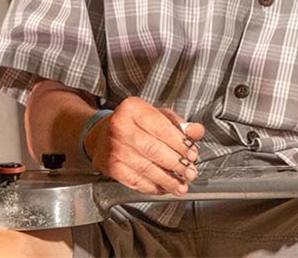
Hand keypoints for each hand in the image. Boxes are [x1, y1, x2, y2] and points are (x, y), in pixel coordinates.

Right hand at [86, 97, 205, 195]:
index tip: (192, 153)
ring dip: (167, 180)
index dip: (179, 143)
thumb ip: (179, 124)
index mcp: (133, 109)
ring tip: (181, 185)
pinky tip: (164, 188)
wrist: (101, 134)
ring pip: (145, 168)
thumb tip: (196, 131)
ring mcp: (114, 149)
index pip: (161, 127)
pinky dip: (153, 187)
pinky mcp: (111, 167)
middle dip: (176, 164)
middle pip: (153, 149)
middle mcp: (120, 127)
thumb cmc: (133, 124)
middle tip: (190, 172)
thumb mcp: (157, 115)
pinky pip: (135, 181)